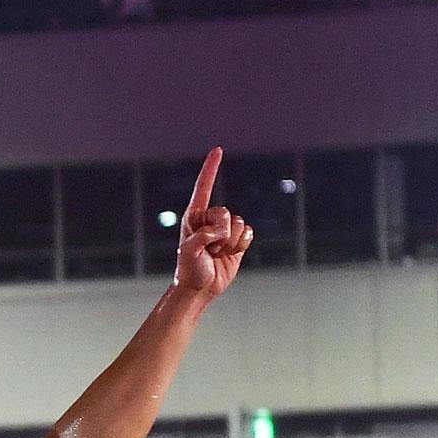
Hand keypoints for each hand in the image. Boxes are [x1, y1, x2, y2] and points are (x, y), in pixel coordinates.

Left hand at [173, 146, 252, 297]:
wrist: (200, 287)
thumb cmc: (188, 269)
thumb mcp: (188, 252)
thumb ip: (201, 237)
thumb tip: (218, 231)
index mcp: (194, 215)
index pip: (204, 187)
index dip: (211, 168)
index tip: (218, 149)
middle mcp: (210, 219)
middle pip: (226, 213)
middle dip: (220, 234)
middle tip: (209, 249)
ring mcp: (225, 229)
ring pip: (239, 224)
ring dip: (230, 243)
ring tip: (216, 254)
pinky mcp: (237, 240)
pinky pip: (248, 233)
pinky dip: (241, 245)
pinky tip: (230, 254)